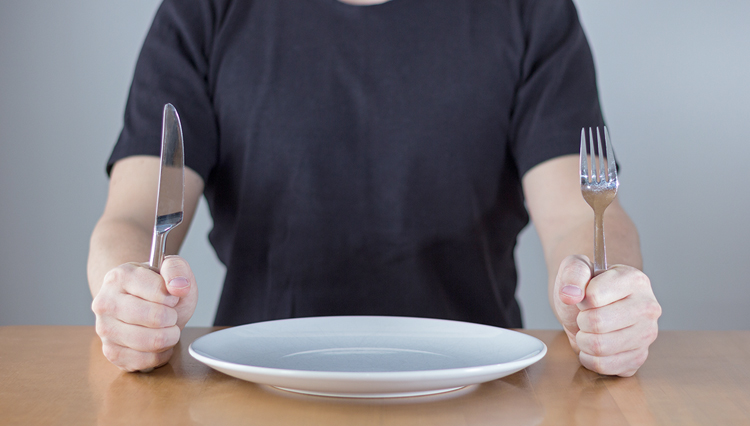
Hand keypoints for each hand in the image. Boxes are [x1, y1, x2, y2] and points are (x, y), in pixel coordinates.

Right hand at [91, 256, 197, 371]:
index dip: (173, 298)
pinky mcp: (110, 351)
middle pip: (155, 318)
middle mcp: (105, 302)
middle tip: (171, 315)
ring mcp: (104, 329)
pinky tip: (159, 343)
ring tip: (167, 329)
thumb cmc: (157, 289)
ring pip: (150, 342)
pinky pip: (144, 360)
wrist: (143, 304)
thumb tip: (179, 287)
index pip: (159, 292)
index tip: (171, 298)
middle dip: (173, 319)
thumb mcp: (172, 271)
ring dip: (169, 338)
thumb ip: (177, 269)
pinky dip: (160, 355)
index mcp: (120, 276)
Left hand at [552, 255, 660, 376]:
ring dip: (583, 340)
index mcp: (635, 280)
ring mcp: (647, 335)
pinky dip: (589, 358)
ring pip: (600, 347)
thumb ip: (572, 273)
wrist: (589, 309)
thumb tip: (571, 294)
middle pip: (597, 323)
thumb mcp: (574, 268)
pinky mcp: (639, 358)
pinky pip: (603, 365)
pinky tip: (593, 346)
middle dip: (580, 321)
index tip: (585, 297)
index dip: (580, 298)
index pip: (594, 296)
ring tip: (588, 331)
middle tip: (585, 316)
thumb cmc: (585, 287)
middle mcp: (648, 308)